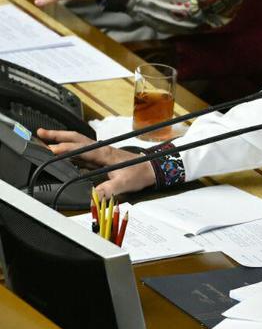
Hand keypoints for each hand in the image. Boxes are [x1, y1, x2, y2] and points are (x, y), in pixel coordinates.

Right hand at [36, 128, 155, 197]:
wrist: (153, 169)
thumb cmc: (141, 174)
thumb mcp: (125, 184)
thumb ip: (109, 190)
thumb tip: (94, 195)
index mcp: (104, 154)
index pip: (81, 149)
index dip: (65, 148)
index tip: (50, 149)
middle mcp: (101, 150)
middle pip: (77, 139)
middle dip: (58, 135)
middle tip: (41, 132)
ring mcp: (101, 153)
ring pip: (78, 143)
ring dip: (62, 140)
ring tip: (47, 139)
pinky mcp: (102, 158)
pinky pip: (82, 151)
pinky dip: (70, 149)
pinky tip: (63, 153)